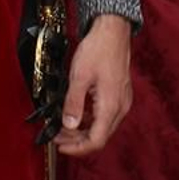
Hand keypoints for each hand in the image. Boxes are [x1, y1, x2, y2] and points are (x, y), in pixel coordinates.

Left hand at [55, 14, 132, 157]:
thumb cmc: (98, 49)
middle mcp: (120, 107)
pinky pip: (105, 117)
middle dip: (77, 141)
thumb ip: (73, 103)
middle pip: (99, 137)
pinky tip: (76, 115)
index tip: (60, 146)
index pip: (96, 141)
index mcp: (111, 106)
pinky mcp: (119, 95)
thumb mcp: (79, 76)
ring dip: (82, 131)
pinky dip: (89, 121)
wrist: (113, 30)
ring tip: (62, 127)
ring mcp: (122, 101)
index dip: (77, 148)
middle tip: (56, 136)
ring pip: (102, 128)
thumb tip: (68, 126)